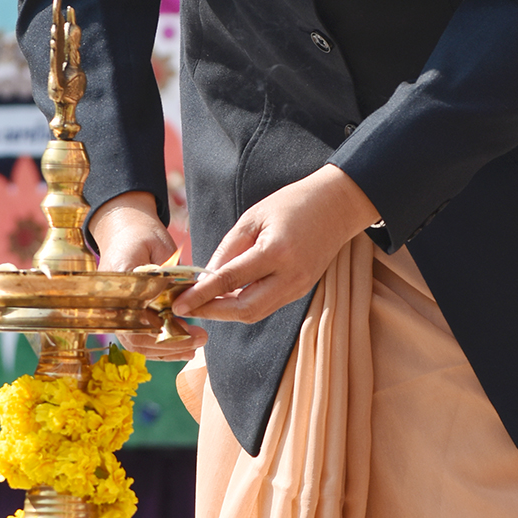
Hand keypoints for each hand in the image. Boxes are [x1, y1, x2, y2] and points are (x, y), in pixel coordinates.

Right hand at [88, 190, 205, 361]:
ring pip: (138, 343)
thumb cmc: (142, 234)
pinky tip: (182, 348)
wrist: (123, 229)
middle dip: (170, 344)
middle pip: (137, 337)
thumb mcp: (159, 247)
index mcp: (117, 283)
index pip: (137, 317)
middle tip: (199, 340)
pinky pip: (139, 339)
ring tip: (194, 347)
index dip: (163, 330)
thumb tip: (186, 299)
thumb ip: (168, 273)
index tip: (189, 329)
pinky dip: (160, 347)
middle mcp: (111, 302)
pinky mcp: (124, 315)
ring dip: (167, 350)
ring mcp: (115, 311)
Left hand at [176, 164, 378, 323]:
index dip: (201, 295)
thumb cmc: (293, 204)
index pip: (229, 280)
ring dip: (227, 312)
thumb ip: (228, 248)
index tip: (179, 303)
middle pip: (244, 309)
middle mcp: (290, 276)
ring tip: (203, 303)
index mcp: (276, 252)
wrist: (337, 205)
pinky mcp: (302, 290)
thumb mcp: (253, 216)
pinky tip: (228, 296)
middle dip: (213, 312)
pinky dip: (245, 305)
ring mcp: (299, 287)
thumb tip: (205, 276)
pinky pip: (268, 305)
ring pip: (256, 313)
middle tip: (187, 307)